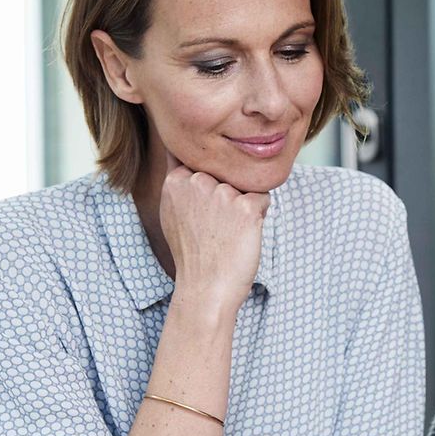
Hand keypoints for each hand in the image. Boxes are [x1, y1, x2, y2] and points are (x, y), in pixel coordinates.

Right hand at [160, 156, 269, 313]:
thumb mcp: (171, 211)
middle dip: (228, 194)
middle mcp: (197, 181)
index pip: (207, 165)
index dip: (210, 188)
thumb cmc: (193, 253)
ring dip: (243, 205)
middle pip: (227, 173)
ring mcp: (221, 193)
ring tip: (228, 232)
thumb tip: (178, 147)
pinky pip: (263, 198)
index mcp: (177, 180)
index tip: (203, 215)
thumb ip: (178, 179)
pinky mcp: (245, 207)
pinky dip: (259, 214)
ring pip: (246, 185)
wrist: (206, 288)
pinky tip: (242, 233)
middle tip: (217, 226)